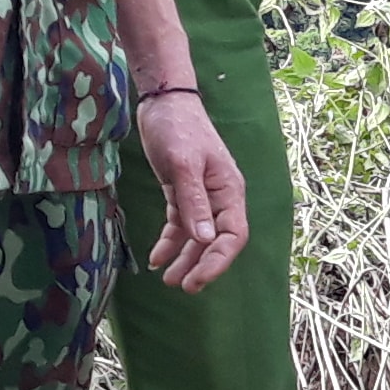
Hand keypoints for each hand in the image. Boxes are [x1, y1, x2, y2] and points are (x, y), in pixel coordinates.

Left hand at [135, 89, 249, 291]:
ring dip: (184, 258)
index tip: (196, 280)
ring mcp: (202, 197)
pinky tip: (157, 258)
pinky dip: (170, 242)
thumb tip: (205, 240)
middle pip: (216, 241)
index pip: (233, 236)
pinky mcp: (182, 193)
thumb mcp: (184, 164)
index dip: (218, 262)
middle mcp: (220, 198)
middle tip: (180, 286)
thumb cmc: (179, 128)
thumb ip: (194, 202)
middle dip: (200, 266)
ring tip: (168, 279)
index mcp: (229, 191)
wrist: (164, 103)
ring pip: (197, 237)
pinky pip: (180, 225)